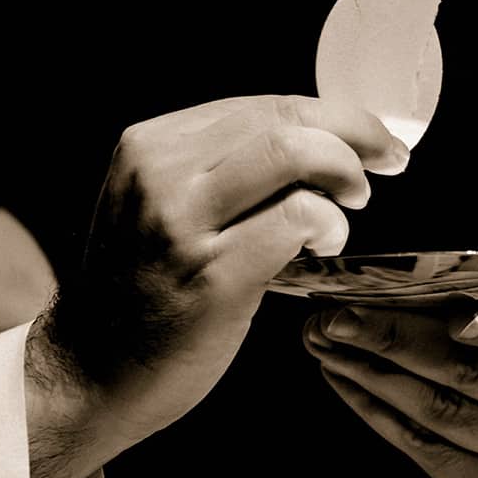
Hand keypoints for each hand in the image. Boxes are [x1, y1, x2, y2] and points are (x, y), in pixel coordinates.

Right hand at [25, 95, 408, 477]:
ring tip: (354, 201)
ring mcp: (182, 224)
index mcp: (151, 146)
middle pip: (283, 119)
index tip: (369, 135)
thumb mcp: (161, 204)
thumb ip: (221, 167)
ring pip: (291, 153)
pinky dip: (329, 222)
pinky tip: (328, 242)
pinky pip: (295, 218)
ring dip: (345, 170)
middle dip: (354, 132)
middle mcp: (159, 173)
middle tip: (387, 159)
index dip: (331, 115)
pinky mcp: (212, 276)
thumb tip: (317, 141)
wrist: (90, 372)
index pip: (261, 105)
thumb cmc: (143, 289)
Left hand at [303, 304, 477, 477]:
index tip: (453, 316)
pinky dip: (377, 409)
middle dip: (395, 338)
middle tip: (340, 317)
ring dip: (373, 372)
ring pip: (440, 409)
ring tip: (328, 344)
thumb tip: (394, 287)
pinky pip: (424, 447)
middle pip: (472, 372)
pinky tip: (346, 380)